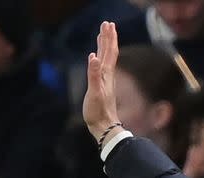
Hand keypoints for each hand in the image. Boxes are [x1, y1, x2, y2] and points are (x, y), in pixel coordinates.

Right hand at [83, 21, 122, 143]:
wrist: (104, 126)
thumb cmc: (98, 111)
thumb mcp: (94, 92)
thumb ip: (94, 74)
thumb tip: (94, 57)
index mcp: (105, 74)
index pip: (109, 52)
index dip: (108, 38)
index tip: (108, 24)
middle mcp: (107, 76)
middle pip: (109, 53)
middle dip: (108, 38)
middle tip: (107, 24)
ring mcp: (105, 81)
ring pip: (106, 59)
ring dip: (105, 46)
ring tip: (103, 36)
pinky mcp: (102, 87)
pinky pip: (102, 68)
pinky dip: (100, 58)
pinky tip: (97, 58)